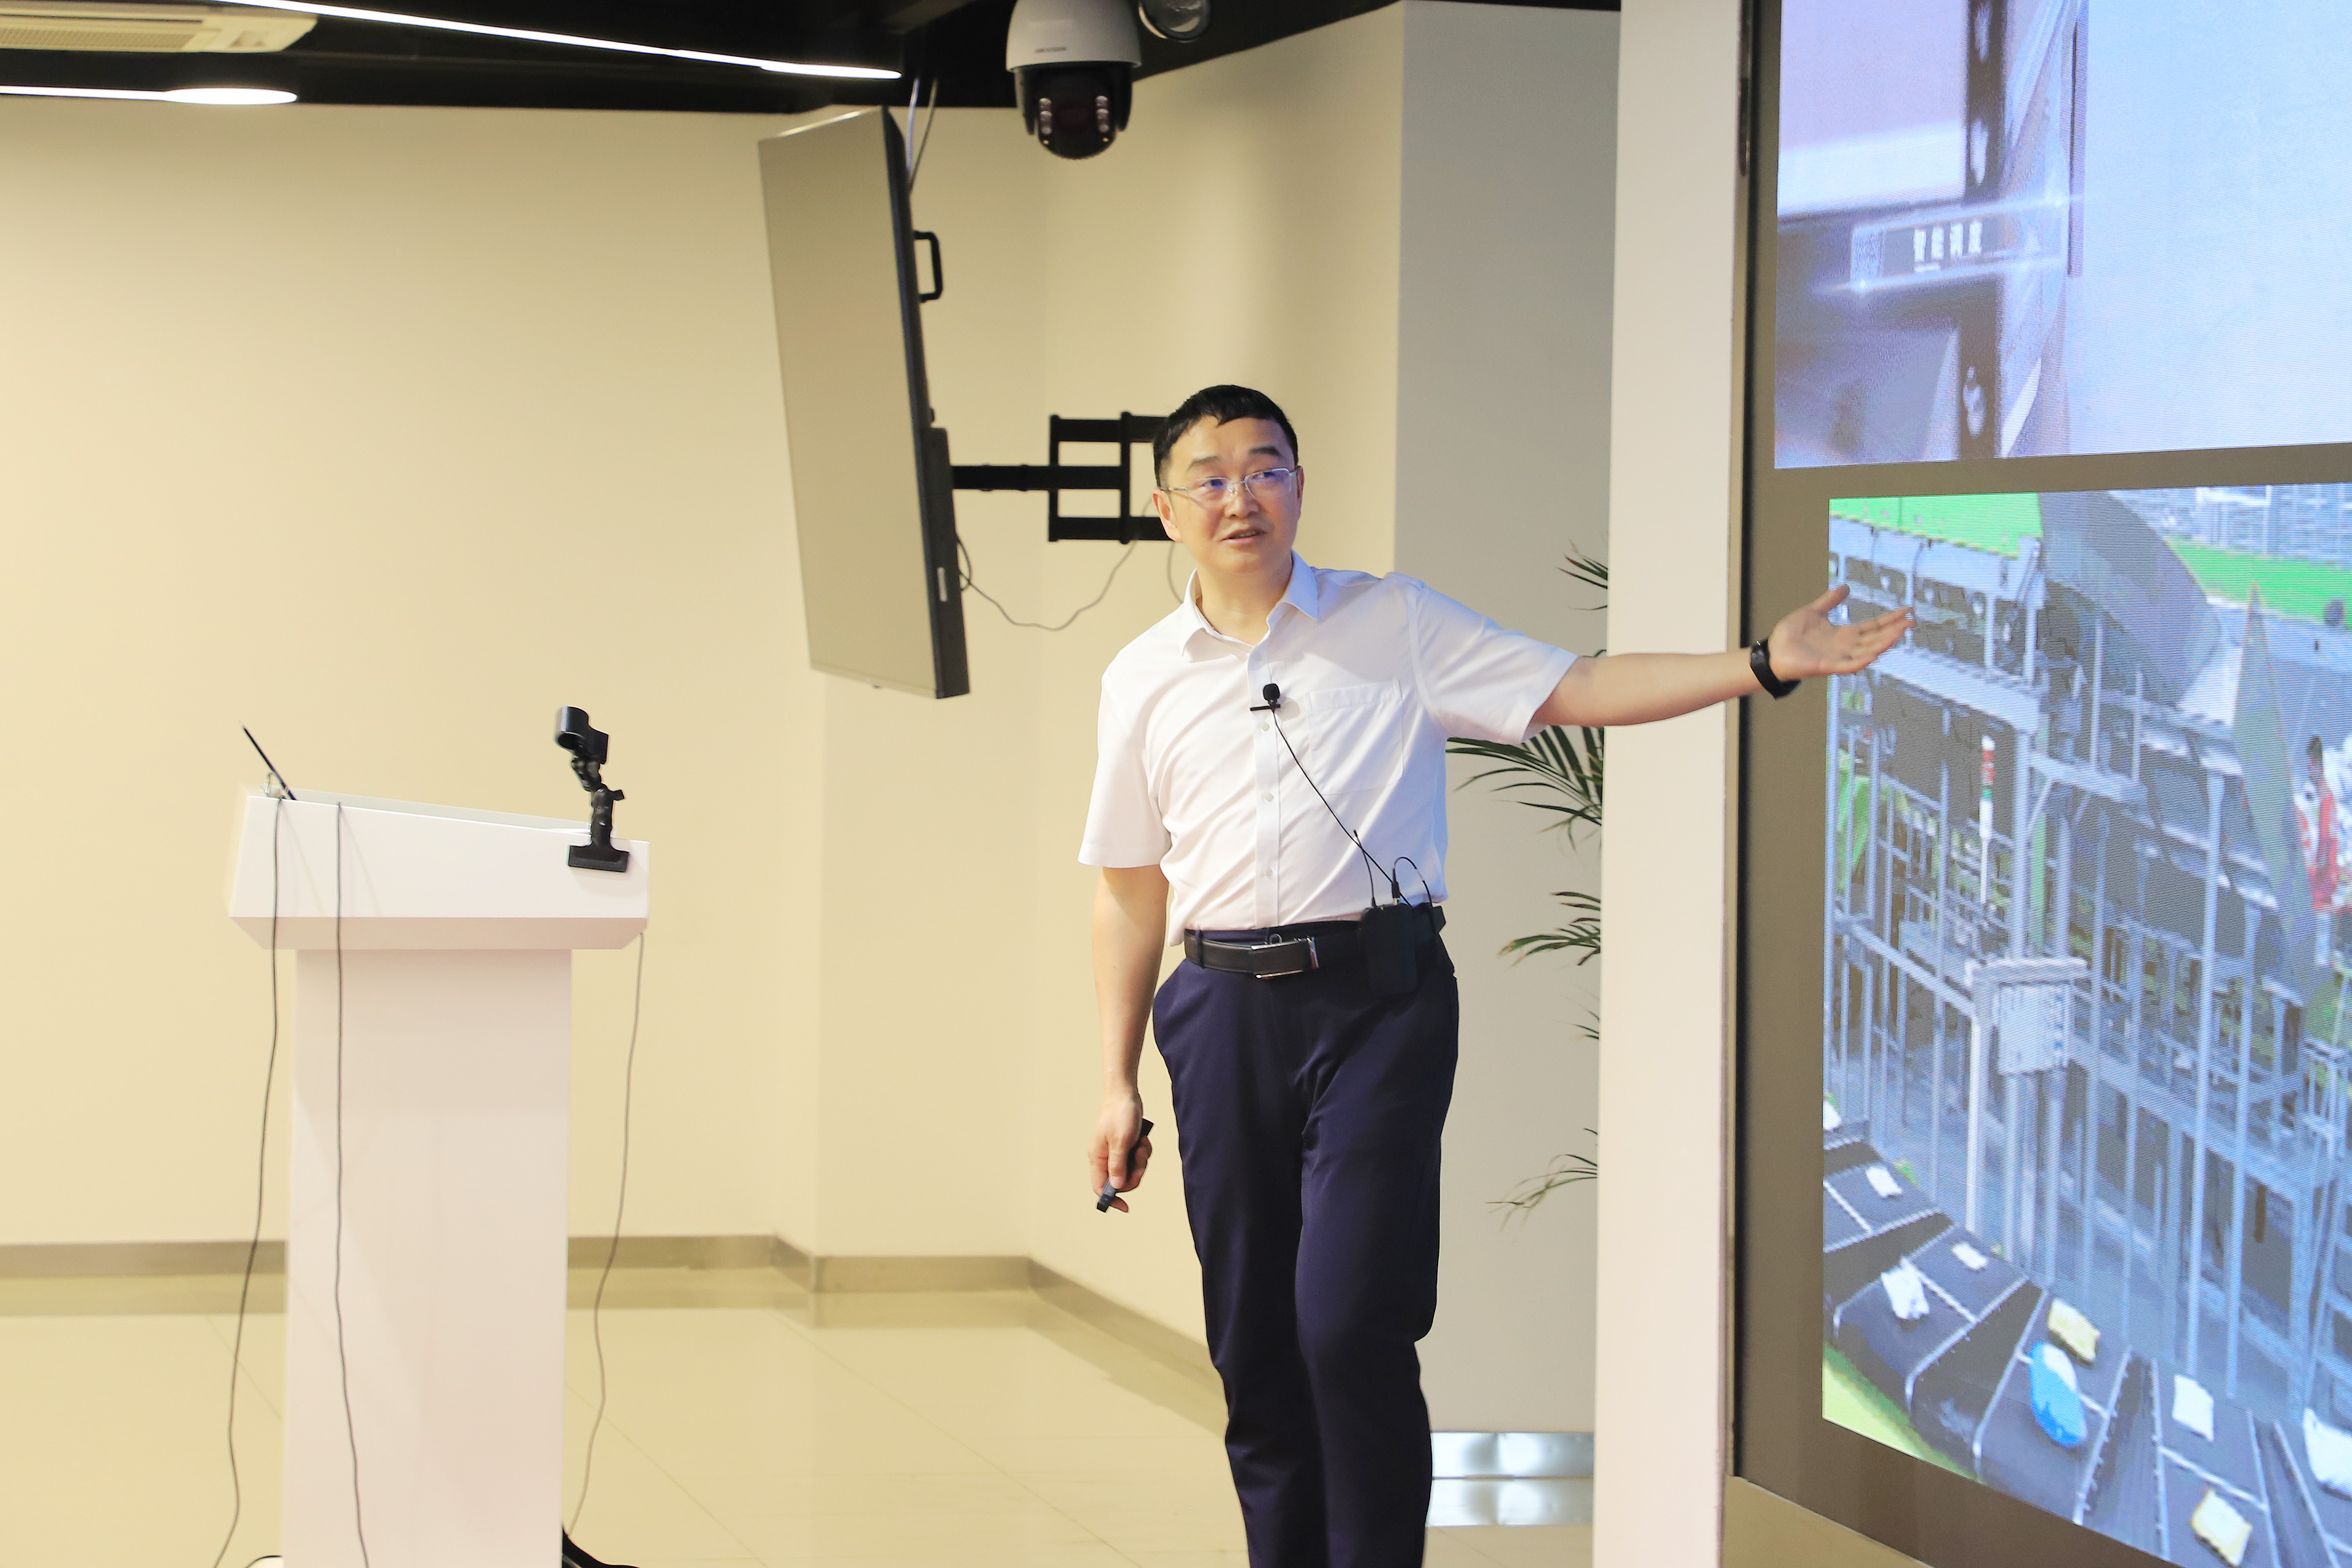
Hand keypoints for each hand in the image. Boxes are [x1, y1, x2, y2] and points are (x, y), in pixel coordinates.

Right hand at [1089, 1092, 1152, 1212]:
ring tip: (1141, 1144)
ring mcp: (1116, 1153)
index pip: (1100, 1187)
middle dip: (1135, 1173)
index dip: (1111, 1199)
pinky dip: (1143, 1152)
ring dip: (1141, 1161)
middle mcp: (1105, 1158)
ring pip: (1131, 1171)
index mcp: (1097, 1158)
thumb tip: (1116, 1187)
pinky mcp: (1126, 1147)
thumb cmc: (1120, 1115)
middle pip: (1121, 1182)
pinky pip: (1137, 1160)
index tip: (1125, 1206)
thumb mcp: (1120, 1141)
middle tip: (1140, 1158)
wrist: (1126, 1095)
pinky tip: (1143, 1140)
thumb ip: (1118, 1165)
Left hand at [1765, 585, 1912, 680]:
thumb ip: (1829, 601)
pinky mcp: (1828, 667)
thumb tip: (1845, 587)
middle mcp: (1846, 647)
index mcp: (1844, 634)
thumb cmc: (1790, 636)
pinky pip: (1850, 665)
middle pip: (1876, 638)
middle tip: (1912, 621)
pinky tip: (1875, 652)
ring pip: (1868, 651)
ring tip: (1900, 633)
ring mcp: (1839, 658)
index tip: (1907, 610)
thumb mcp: (1812, 612)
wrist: (1772, 652)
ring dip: (1884, 643)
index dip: (1890, 619)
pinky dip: (1863, 660)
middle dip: (1894, 631)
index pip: (1873, 626)